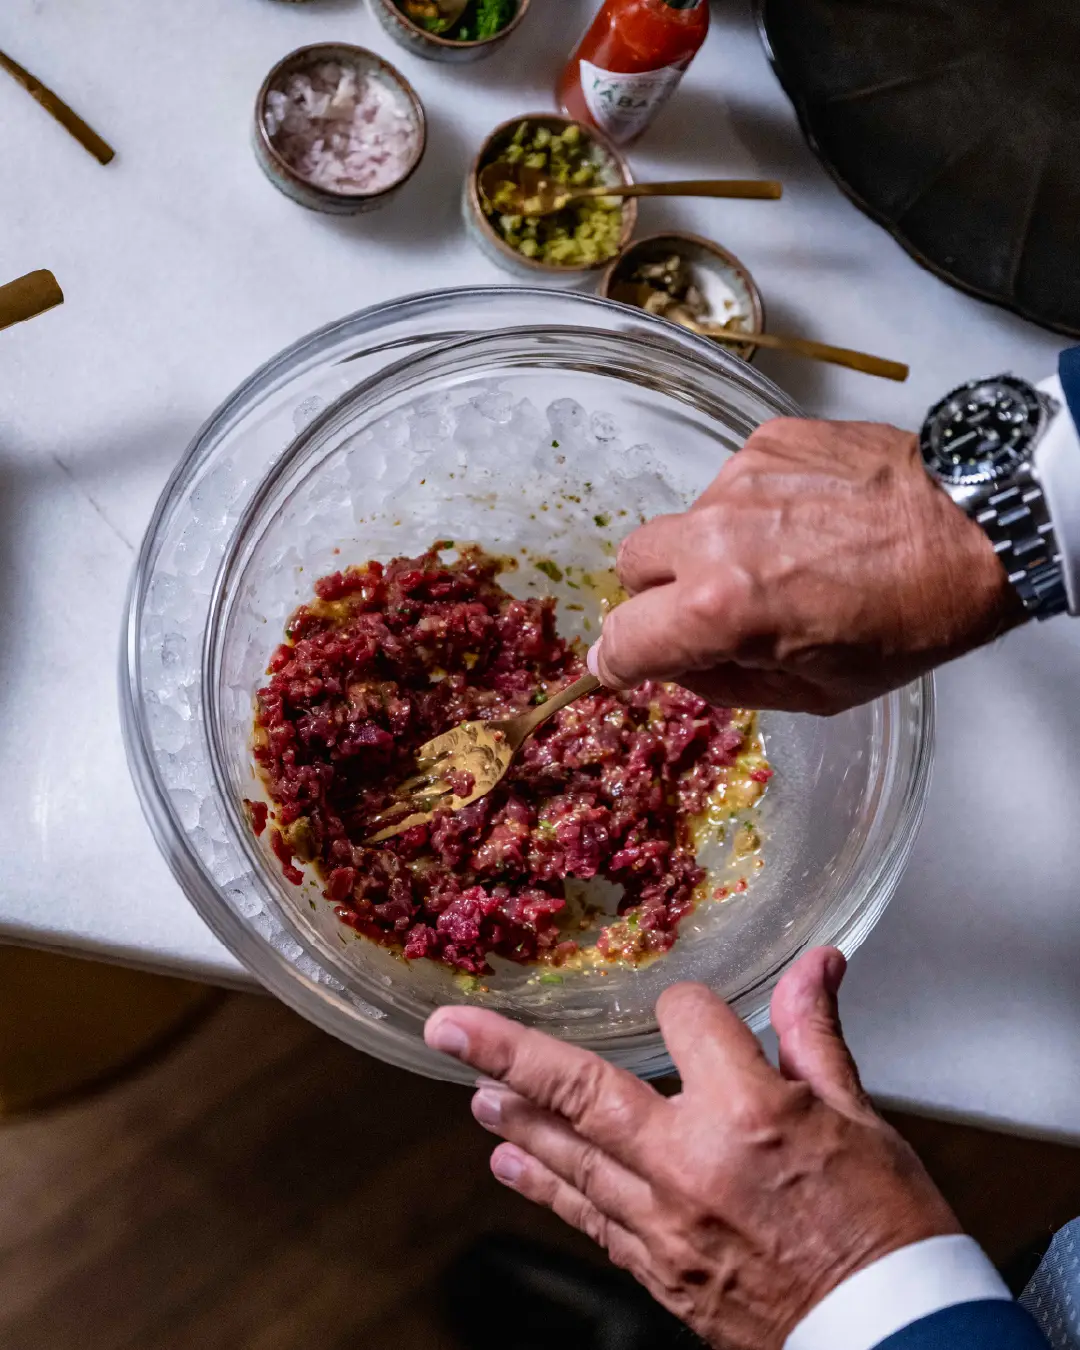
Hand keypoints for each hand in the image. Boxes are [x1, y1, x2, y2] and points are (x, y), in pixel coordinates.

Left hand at [425, 948, 958, 1349]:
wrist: (895, 1343)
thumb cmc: (884, 1232)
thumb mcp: (858, 1118)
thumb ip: (814, 1035)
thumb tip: (815, 964)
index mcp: (749, 1111)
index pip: (685, 1019)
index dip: (688, 1005)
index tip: (695, 1011)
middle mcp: (690, 1163)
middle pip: (581, 1090)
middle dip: (506, 1054)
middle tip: (449, 1030)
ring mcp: (666, 1223)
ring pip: (571, 1157)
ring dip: (518, 1118)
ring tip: (477, 1089)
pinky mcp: (659, 1271)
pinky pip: (587, 1220)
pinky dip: (545, 1188)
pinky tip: (510, 1163)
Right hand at [587, 418, 1024, 713]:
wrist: (980, 525)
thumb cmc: (912, 618)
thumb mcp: (817, 693)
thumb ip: (727, 683)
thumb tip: (681, 668)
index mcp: (721, 610)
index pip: (621, 639)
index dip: (619, 660)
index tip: (625, 662)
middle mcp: (714, 536)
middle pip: (632, 565)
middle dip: (658, 595)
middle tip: (710, 608)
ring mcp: (738, 479)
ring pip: (683, 521)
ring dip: (709, 548)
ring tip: (780, 557)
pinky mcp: (765, 439)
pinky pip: (728, 483)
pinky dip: (751, 507)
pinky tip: (804, 519)